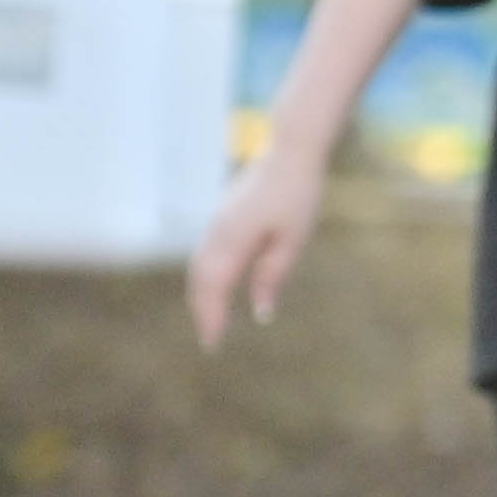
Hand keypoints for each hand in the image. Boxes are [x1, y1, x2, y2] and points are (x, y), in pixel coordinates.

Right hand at [188, 137, 328, 345]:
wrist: (289, 152)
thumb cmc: (298, 194)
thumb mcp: (293, 239)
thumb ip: (273, 275)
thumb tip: (261, 314)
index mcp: (233, 239)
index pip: (214, 288)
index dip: (211, 318)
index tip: (212, 344)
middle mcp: (217, 232)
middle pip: (200, 280)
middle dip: (202, 311)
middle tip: (211, 340)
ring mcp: (216, 222)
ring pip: (198, 266)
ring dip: (201, 294)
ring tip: (211, 320)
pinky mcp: (221, 217)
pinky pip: (205, 253)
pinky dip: (205, 276)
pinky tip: (216, 288)